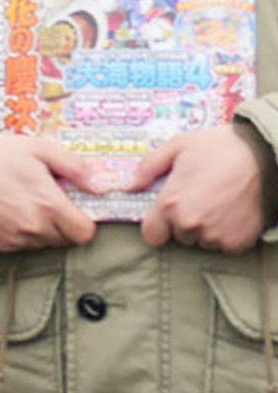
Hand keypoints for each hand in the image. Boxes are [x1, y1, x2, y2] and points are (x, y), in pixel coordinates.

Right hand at [0, 132, 97, 251]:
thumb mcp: (39, 148)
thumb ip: (73, 167)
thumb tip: (97, 185)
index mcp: (48, 204)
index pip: (84, 232)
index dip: (84, 220)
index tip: (75, 208)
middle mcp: (33, 227)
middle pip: (65, 240)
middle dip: (63, 223)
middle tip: (49, 201)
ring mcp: (14, 237)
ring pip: (43, 243)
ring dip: (42, 228)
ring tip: (26, 202)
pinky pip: (21, 244)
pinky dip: (22, 232)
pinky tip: (11, 210)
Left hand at [137, 125, 268, 252]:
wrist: (264, 155)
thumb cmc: (218, 147)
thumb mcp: (177, 147)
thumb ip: (148, 168)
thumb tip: (129, 187)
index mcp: (170, 204)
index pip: (151, 235)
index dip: (157, 225)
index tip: (166, 215)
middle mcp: (191, 224)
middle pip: (179, 236)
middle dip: (184, 222)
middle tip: (199, 198)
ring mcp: (216, 236)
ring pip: (202, 242)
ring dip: (206, 229)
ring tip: (218, 203)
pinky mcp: (238, 243)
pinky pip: (224, 245)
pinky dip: (227, 233)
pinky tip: (232, 212)